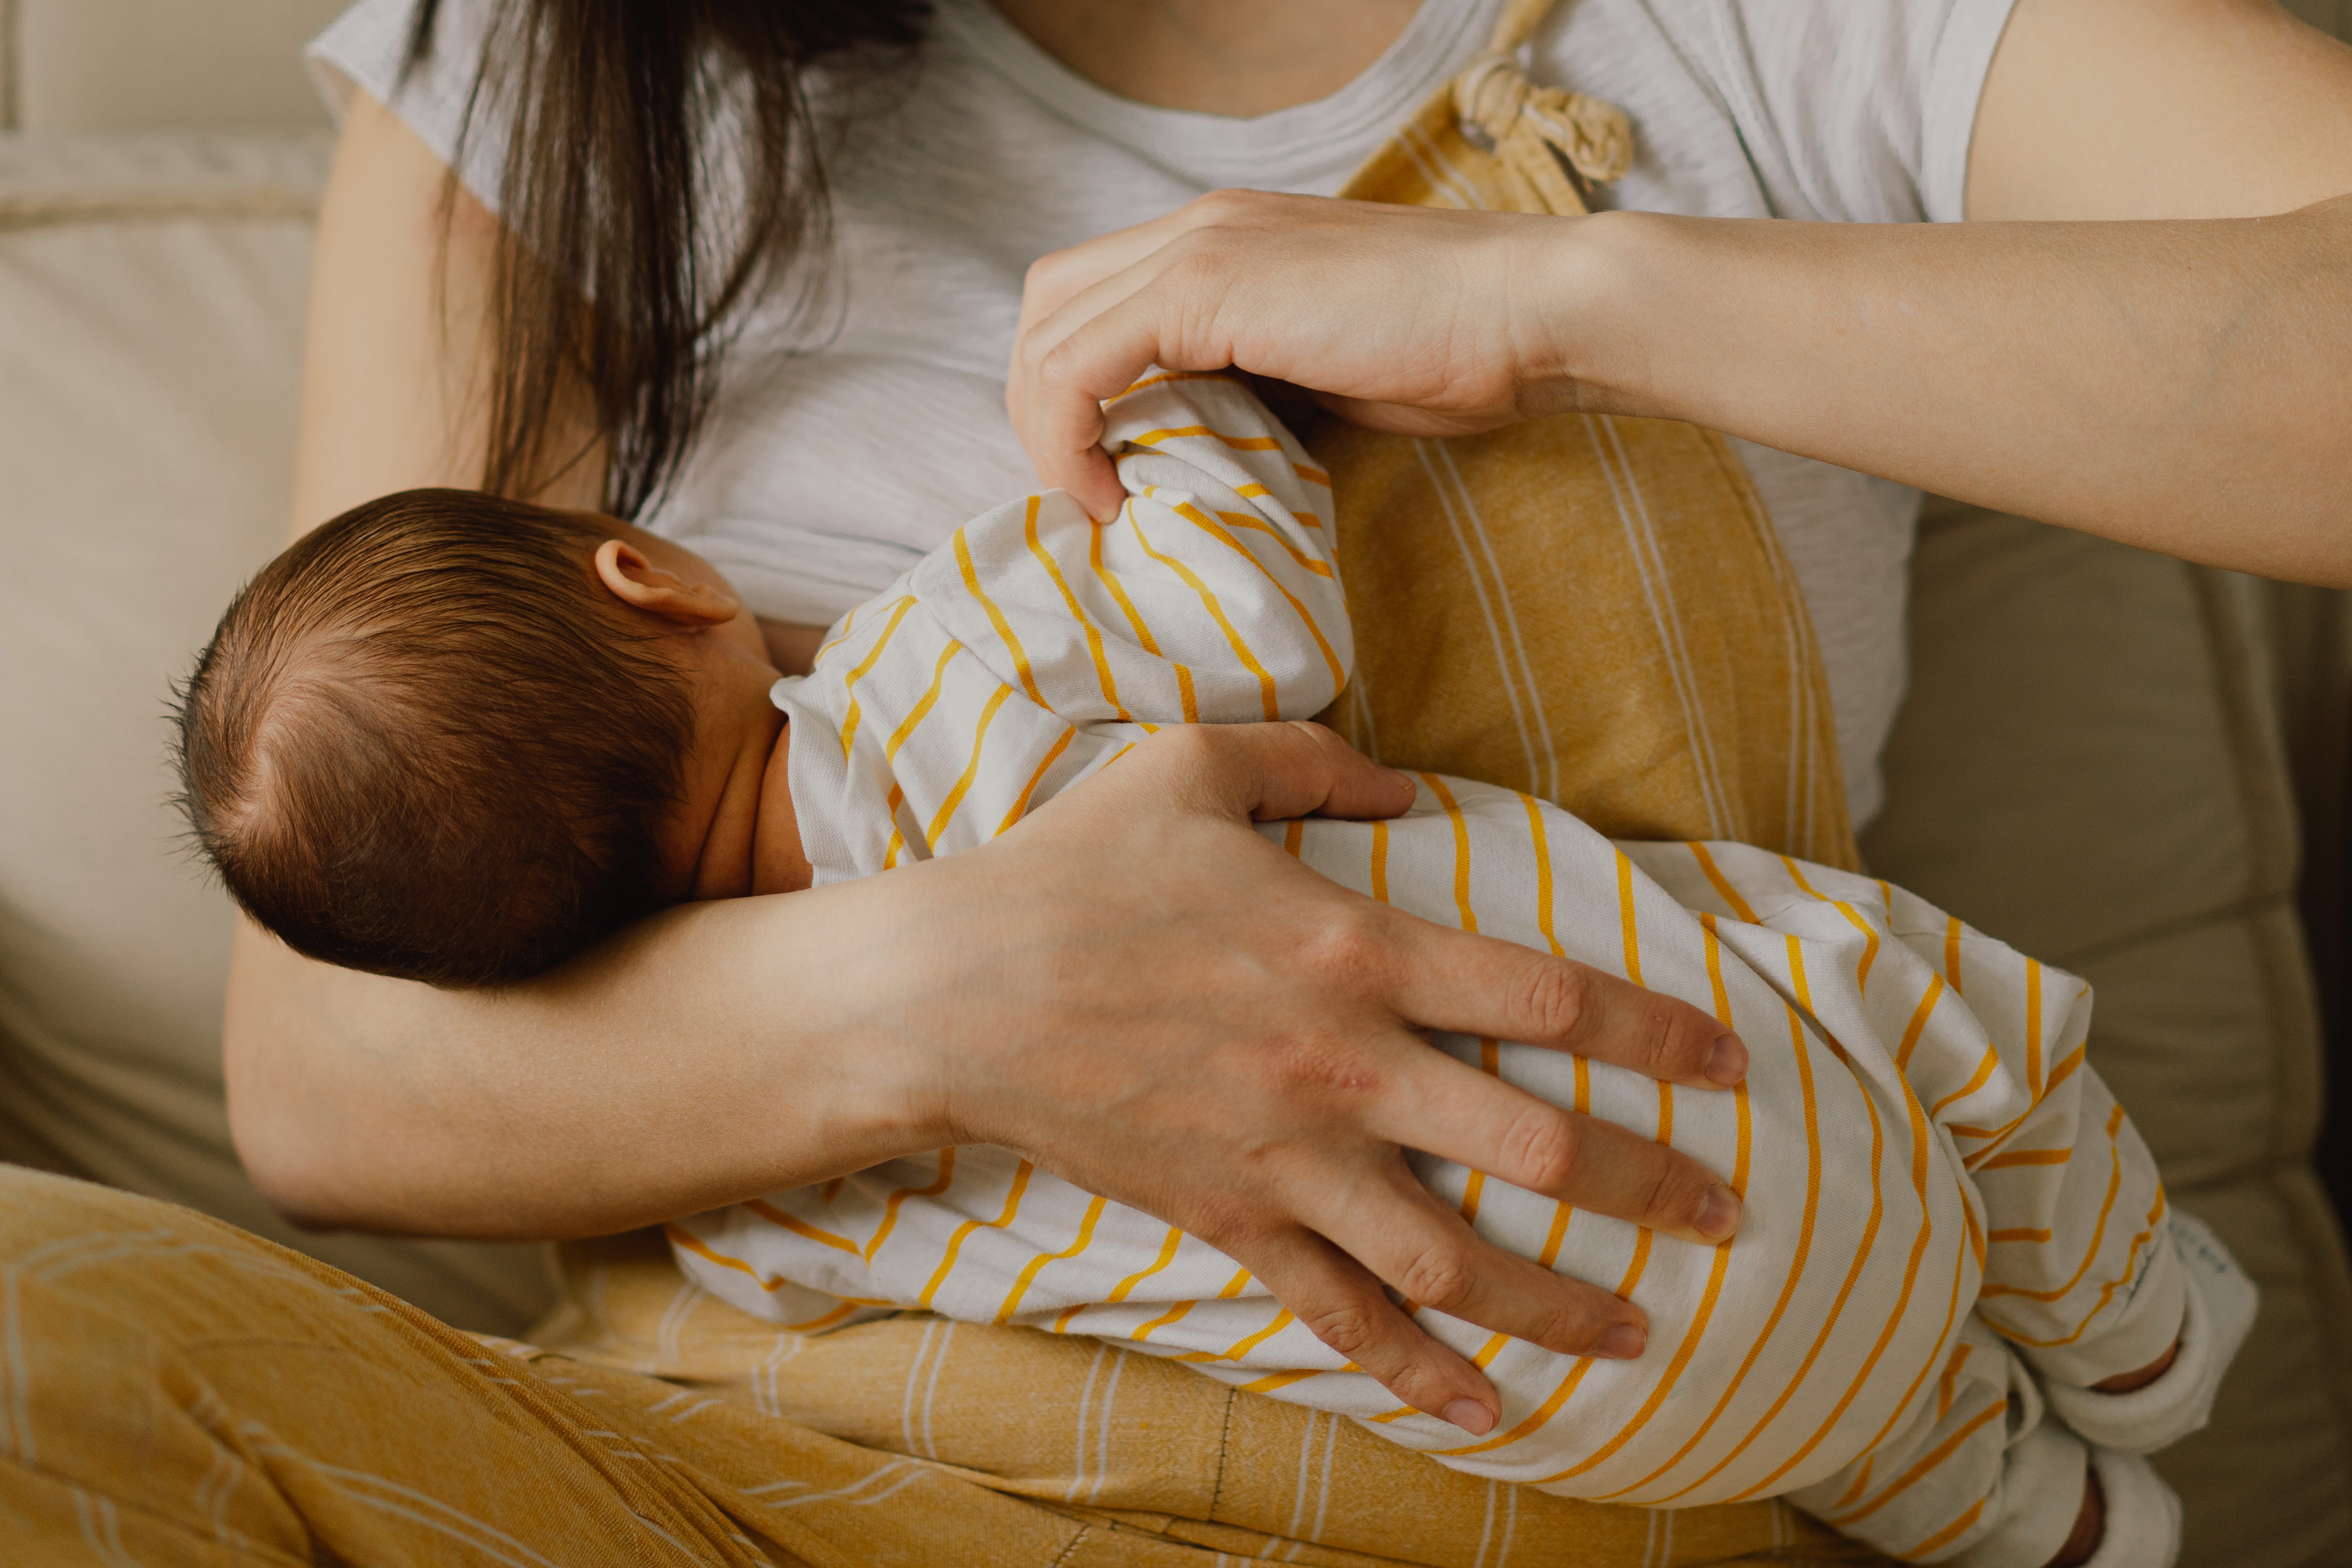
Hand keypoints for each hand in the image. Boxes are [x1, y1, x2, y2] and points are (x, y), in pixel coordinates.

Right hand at [894, 722, 1746, 1433]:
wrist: (950, 993)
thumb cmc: (1071, 869)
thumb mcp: (1190, 765)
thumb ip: (1313, 759)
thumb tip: (1404, 779)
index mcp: (1352, 949)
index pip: (1546, 994)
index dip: (1655, 1031)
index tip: (1730, 1063)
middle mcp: (1341, 1067)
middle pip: (1533, 1144)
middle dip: (1649, 1184)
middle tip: (1734, 1212)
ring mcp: (1286, 1159)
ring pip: (1454, 1257)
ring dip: (1560, 1303)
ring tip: (1644, 1333)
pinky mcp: (1229, 1220)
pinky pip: (1338, 1313)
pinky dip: (1415, 1372)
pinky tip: (1486, 1412)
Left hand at [1008, 190, 1605, 519]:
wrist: (1528, 312)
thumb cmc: (1451, 352)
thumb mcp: (1320, 370)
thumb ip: (1249, 385)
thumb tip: (1195, 444)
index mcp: (1221, 239)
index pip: (1089, 299)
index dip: (1070, 390)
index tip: (1106, 473)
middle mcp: (1195, 227)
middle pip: (1047, 306)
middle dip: (1039, 406)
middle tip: (1086, 489)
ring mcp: (1198, 248)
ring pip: (1049, 331)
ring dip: (1047, 426)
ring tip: (1095, 498)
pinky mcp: (1209, 288)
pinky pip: (1083, 362)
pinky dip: (1071, 431)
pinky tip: (1112, 491)